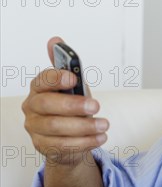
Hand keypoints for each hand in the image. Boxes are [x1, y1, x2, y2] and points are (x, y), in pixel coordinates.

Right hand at [22, 37, 108, 167]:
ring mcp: (35, 128)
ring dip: (84, 127)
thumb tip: (55, 40)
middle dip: (73, 106)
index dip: (56, 79)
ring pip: (56, 128)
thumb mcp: (73, 87)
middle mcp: (32, 108)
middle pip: (47, 106)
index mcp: (39, 89)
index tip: (73, 79)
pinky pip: (63, 146)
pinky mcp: (43, 146)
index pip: (42, 81)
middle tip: (96, 106)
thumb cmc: (71, 108)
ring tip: (104, 125)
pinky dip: (85, 142)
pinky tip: (100, 137)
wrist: (69, 138)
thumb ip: (67, 66)